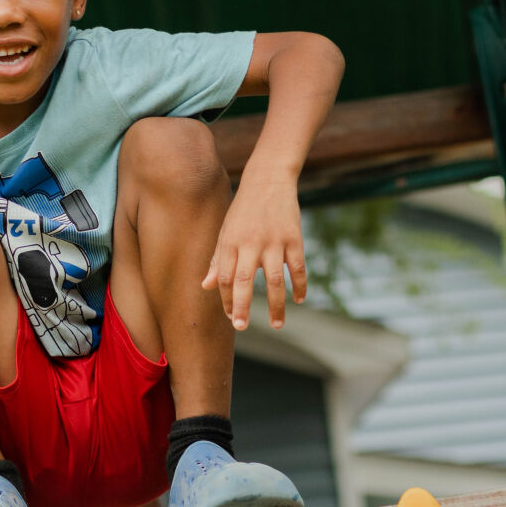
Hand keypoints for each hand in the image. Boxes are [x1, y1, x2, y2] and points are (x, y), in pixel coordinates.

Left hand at [202, 179, 306, 329]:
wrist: (268, 179)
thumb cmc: (243, 210)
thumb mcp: (226, 231)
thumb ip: (217, 260)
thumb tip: (205, 286)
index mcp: (230, 243)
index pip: (225, 278)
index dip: (227, 299)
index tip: (232, 316)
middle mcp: (251, 243)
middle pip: (245, 281)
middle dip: (242, 306)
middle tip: (241, 327)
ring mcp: (274, 241)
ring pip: (274, 280)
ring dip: (276, 305)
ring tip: (276, 325)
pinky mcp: (294, 237)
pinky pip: (297, 267)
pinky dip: (299, 285)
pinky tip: (298, 300)